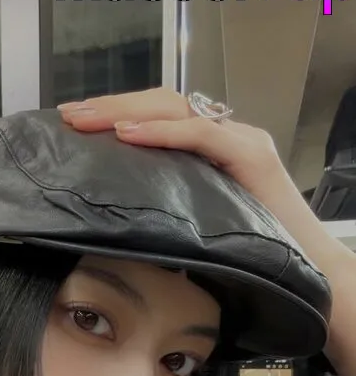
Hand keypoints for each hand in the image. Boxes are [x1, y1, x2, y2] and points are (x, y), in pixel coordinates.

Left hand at [59, 88, 355, 375]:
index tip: (71, 126)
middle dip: (109, 106)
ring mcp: (241, 140)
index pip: (155, 116)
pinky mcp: (253, 155)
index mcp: (207, 150)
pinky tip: (127, 135)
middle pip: (159, 103)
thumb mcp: (190, 230)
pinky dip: (162, 132)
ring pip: (176, 108)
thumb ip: (160, 215)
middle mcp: (225, 135)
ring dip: (125, 111)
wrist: (307, 272)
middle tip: (67, 117)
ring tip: (86, 121)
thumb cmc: (249, 258)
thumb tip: (108, 224)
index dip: (112, 115)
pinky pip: (201, 134)